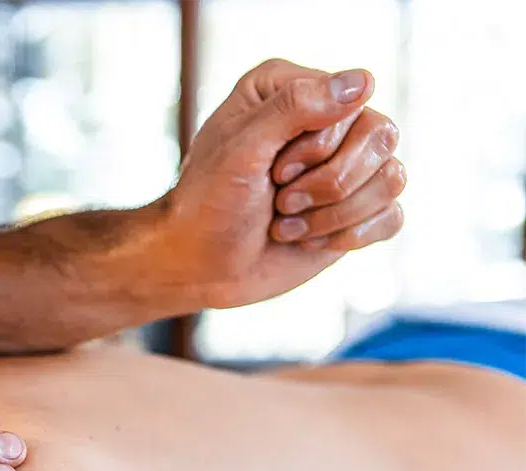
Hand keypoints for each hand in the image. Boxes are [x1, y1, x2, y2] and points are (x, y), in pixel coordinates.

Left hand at [159, 59, 405, 313]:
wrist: (201, 266)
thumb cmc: (210, 202)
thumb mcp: (241, 148)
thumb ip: (295, 107)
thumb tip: (365, 82)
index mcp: (294, 88)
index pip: (350, 103)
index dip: (317, 148)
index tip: (274, 173)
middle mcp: (328, 119)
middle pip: (382, 137)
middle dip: (328, 184)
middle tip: (281, 202)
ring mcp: (348, 165)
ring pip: (392, 179)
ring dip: (333, 215)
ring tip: (287, 224)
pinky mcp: (358, 209)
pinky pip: (393, 216)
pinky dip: (349, 236)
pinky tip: (309, 241)